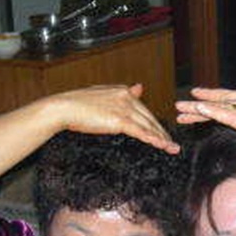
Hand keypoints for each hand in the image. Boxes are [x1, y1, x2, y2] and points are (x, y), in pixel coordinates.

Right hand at [51, 84, 178, 153]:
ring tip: (171, 148)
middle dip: (162, 132)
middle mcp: (126, 97)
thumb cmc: (76, 104)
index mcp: (122, 91)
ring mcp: (124, 108)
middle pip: (150, 118)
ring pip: (148, 126)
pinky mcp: (120, 120)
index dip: (154, 123)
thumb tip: (140, 87)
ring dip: (162, 138)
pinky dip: (153, 139)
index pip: (143, 109)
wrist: (64, 108)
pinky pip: (141, 132)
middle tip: (172, 144)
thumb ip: (123, 94)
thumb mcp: (102, 95)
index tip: (161, 132)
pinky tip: (161, 145)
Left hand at [176, 76, 235, 192]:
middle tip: (179, 105)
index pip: (233, 98)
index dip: (214, 97)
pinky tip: (199, 109)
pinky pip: (229, 116)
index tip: (197, 97)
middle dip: (200, 102)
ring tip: (180, 111)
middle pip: (223, 100)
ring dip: (199, 108)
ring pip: (221, 107)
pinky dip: (212, 111)